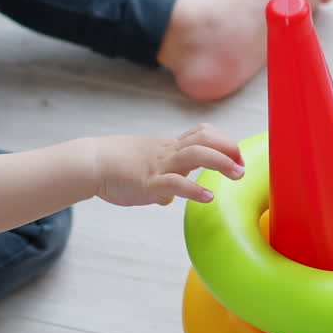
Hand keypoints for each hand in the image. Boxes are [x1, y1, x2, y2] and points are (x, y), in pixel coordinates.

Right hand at [94, 124, 243, 206]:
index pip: (201, 134)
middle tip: (242, 164)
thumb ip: (159, 181)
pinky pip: (175, 184)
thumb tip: (167, 198)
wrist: (90, 162)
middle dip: (229, 149)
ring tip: (237, 174)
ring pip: (195, 155)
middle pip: (205, 139)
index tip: (235, 154)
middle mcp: (166, 152)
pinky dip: (194, 189)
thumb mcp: (141, 169)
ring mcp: (158, 166)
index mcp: (166, 147)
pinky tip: (208, 197)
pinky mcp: (148, 183)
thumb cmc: (112, 167)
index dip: (223, 141)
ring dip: (221, 162)